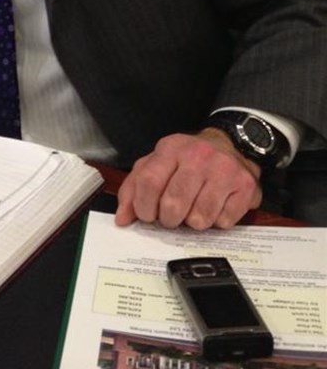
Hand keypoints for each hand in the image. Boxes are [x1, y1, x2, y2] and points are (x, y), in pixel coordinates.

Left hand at [115, 129, 262, 229]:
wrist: (228, 145)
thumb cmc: (186, 160)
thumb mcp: (156, 164)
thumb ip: (134, 189)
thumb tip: (122, 219)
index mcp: (170, 148)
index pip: (149, 182)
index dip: (144, 207)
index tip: (147, 216)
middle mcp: (198, 155)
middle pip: (174, 204)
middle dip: (169, 219)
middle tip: (172, 216)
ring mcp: (224, 169)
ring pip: (200, 218)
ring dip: (193, 223)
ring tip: (193, 210)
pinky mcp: (245, 186)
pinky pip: (224, 222)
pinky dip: (216, 223)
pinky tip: (215, 208)